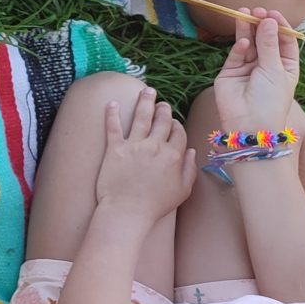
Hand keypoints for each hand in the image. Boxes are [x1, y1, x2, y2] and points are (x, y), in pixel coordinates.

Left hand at [94, 85, 196, 221]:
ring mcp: (134, 146)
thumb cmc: (156, 205)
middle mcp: (155, 146)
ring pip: (141, 117)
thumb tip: (192, 152)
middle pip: (162, 120)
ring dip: (145, 102)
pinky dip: (112, 113)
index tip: (174, 123)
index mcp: (174, 155)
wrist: (128, 211)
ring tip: (146, 91)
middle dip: (164, 109)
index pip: (178, 132)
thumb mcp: (183, 190)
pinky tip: (112, 102)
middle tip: (162, 103)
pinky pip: (113, 126)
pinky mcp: (115, 149)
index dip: (177, 125)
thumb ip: (190, 169)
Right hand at [212, 9, 301, 131]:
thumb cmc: (270, 100)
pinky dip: (239, 47)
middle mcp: (267, 66)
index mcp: (285, 67)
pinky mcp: (230, 72)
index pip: (285, 42)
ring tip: (244, 13)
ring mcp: (248, 68)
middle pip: (265, 40)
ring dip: (246, 30)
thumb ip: (269, 44)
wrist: (249, 124)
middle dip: (261, 25)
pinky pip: (236, 55)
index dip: (280, 27)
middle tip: (257, 11)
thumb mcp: (275, 70)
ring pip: (248, 44)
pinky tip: (242, 42)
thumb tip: (268, 20)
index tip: (273, 13)